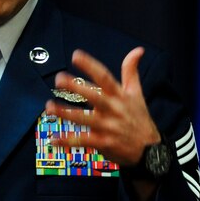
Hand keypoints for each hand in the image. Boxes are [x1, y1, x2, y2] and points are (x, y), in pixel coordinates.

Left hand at [44, 47, 159, 166]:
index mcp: (119, 96)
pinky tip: (54, 138)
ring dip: (66, 113)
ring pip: (85, 119)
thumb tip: (138, 50)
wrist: (150, 150)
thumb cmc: (139, 118)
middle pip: (94, 96)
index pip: (104, 77)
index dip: (90, 66)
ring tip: (49, 106)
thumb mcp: (137, 94)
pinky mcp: (104, 143)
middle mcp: (113, 109)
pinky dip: (67, 140)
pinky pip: (83, 141)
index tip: (76, 55)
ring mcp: (108, 127)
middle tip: (59, 79)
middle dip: (76, 87)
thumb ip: (131, 71)